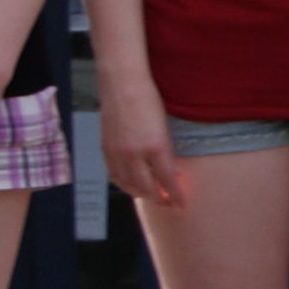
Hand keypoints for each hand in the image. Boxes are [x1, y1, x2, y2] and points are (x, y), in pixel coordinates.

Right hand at [101, 87, 183, 209]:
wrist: (123, 85)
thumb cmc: (149, 101)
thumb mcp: (165, 127)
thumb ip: (165, 152)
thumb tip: (170, 173)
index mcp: (155, 146)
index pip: (168, 180)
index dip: (175, 195)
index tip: (182, 204)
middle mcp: (135, 153)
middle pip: (147, 188)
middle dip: (160, 199)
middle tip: (170, 203)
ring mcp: (118, 153)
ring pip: (129, 185)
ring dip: (142, 195)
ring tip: (154, 197)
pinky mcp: (106, 150)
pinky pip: (114, 176)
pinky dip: (125, 185)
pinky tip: (133, 187)